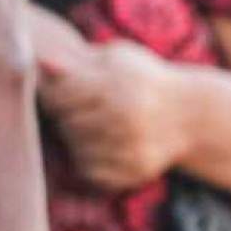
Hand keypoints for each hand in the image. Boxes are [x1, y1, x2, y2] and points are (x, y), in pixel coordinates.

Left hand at [37, 38, 190, 189]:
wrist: (190, 116)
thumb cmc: (144, 79)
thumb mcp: (117, 58)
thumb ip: (78, 59)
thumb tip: (40, 61)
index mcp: (116, 84)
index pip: (60, 94)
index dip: (55, 92)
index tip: (63, 90)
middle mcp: (124, 118)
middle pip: (66, 122)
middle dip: (66, 115)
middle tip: (79, 108)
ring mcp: (129, 148)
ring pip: (75, 148)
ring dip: (76, 138)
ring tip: (95, 124)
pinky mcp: (133, 172)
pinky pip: (90, 170)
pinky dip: (90, 159)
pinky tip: (104, 144)